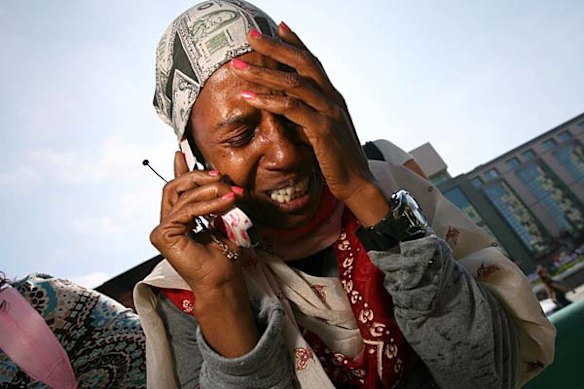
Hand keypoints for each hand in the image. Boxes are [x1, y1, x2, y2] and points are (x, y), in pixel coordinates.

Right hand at [149, 151, 244, 294]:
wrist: (223, 280)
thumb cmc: (225, 254)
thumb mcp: (222, 217)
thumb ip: (215, 199)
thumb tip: (218, 179)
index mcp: (177, 220)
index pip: (176, 189)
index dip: (179, 170)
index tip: (182, 152)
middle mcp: (165, 224)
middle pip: (176, 187)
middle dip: (200, 178)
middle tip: (222, 177)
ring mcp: (161, 230)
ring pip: (182, 196)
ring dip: (210, 191)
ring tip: (231, 193)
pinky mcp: (163, 236)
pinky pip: (187, 210)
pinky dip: (208, 205)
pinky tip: (226, 202)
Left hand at [230, 24, 372, 203]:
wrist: (356, 183)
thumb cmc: (336, 160)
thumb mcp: (319, 132)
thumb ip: (304, 116)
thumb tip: (284, 107)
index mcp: (332, 97)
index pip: (312, 62)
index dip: (295, 43)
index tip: (277, 27)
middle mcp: (332, 99)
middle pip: (302, 63)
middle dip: (275, 47)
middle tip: (251, 34)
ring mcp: (328, 112)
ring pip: (293, 83)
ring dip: (263, 73)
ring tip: (239, 66)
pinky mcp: (322, 129)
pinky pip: (292, 109)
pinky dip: (269, 101)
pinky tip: (250, 96)